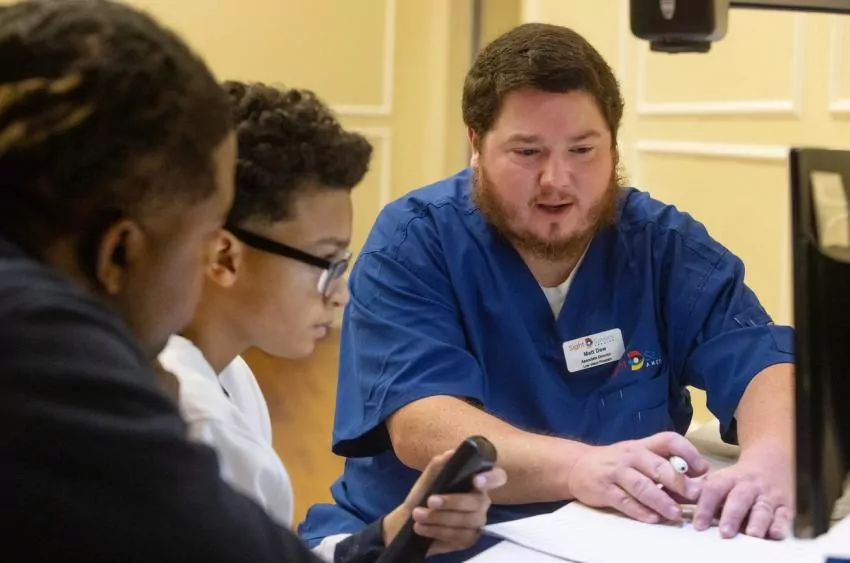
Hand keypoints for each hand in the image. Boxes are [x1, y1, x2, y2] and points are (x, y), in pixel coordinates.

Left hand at [382, 449, 507, 554]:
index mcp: (476, 481)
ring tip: (418, 515)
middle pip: (476, 503)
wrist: (411, 520)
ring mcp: (477, 521)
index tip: (476, 481)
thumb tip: (451, 453)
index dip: (491, 479)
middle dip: (451, 502)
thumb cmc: (424, 494)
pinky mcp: (469, 539)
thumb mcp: (428, 479)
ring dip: (439, 519)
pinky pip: (457, 536)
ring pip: (465, 522)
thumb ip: (439, 465)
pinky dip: (437, 531)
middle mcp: (482, 501)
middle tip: (430, 501)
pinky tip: (422, 528)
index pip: (497, 477)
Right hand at [567, 432, 709, 523]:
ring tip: (675, 514)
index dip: (688, 452)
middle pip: (657, 466)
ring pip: (641, 485)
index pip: (668, 440)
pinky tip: (653, 518)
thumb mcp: (639, 460)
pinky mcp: (604, 489)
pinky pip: (624, 501)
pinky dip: (640, 511)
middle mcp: (631, 455)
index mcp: (643, 445)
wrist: (578, 466)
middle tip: (696, 495)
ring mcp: (616, 472)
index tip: (702, 469)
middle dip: (678, 481)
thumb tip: (696, 490)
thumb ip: (665, 473)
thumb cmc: (618, 464)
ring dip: (660, 500)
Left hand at [693, 443, 792, 538]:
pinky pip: (784, 516)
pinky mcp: (785, 506)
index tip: (698, 525)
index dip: (705, 506)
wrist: (772, 462)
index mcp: (728, 479)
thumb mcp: (719, 480)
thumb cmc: (739, 480)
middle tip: (725, 532)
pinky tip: (774, 534)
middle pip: (739, 498)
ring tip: (752, 534)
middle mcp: (748, 486)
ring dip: (757, 521)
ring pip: (763, 508)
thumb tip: (670, 500)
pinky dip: (780, 525)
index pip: (714, 489)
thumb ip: (698, 493)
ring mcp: (768, 496)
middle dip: (732, 515)